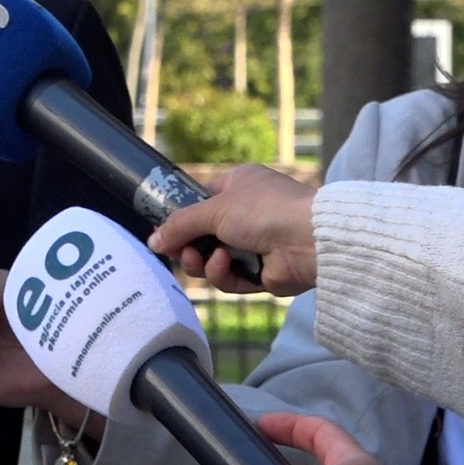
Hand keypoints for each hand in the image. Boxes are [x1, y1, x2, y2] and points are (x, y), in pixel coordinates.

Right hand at [148, 164, 317, 295]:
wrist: (310, 239)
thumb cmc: (264, 209)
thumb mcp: (213, 209)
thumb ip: (179, 225)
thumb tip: (152, 241)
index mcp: (239, 186)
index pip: (201, 202)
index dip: (182, 219)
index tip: (164, 233)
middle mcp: (248, 214)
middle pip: (203, 236)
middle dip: (188, 247)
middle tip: (179, 251)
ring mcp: (257, 245)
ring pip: (213, 260)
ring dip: (202, 262)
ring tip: (200, 259)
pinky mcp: (263, 272)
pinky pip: (231, 278)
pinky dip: (223, 274)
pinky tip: (223, 264)